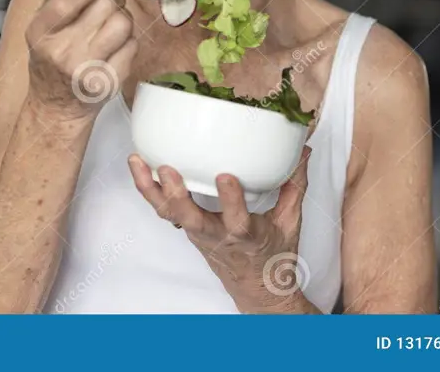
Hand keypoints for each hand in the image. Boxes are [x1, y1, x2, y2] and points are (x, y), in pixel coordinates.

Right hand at [25, 0, 137, 122]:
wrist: (57, 106)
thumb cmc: (51, 61)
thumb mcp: (43, 26)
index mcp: (42, 34)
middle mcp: (63, 52)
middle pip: (105, 4)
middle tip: (105, 5)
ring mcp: (88, 69)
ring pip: (123, 23)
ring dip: (121, 18)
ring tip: (110, 25)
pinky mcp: (109, 81)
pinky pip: (132, 46)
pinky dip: (127, 42)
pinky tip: (114, 47)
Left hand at [128, 147, 312, 312]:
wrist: (258, 290)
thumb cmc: (273, 256)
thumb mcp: (290, 223)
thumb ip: (294, 184)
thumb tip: (302, 150)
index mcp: (247, 237)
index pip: (237, 221)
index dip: (230, 200)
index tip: (225, 176)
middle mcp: (218, 237)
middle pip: (191, 220)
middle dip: (177, 195)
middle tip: (166, 168)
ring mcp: (198, 234)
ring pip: (170, 215)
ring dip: (151, 189)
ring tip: (137, 161)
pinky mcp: (188, 229)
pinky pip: (164, 211)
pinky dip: (149, 190)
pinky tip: (138, 166)